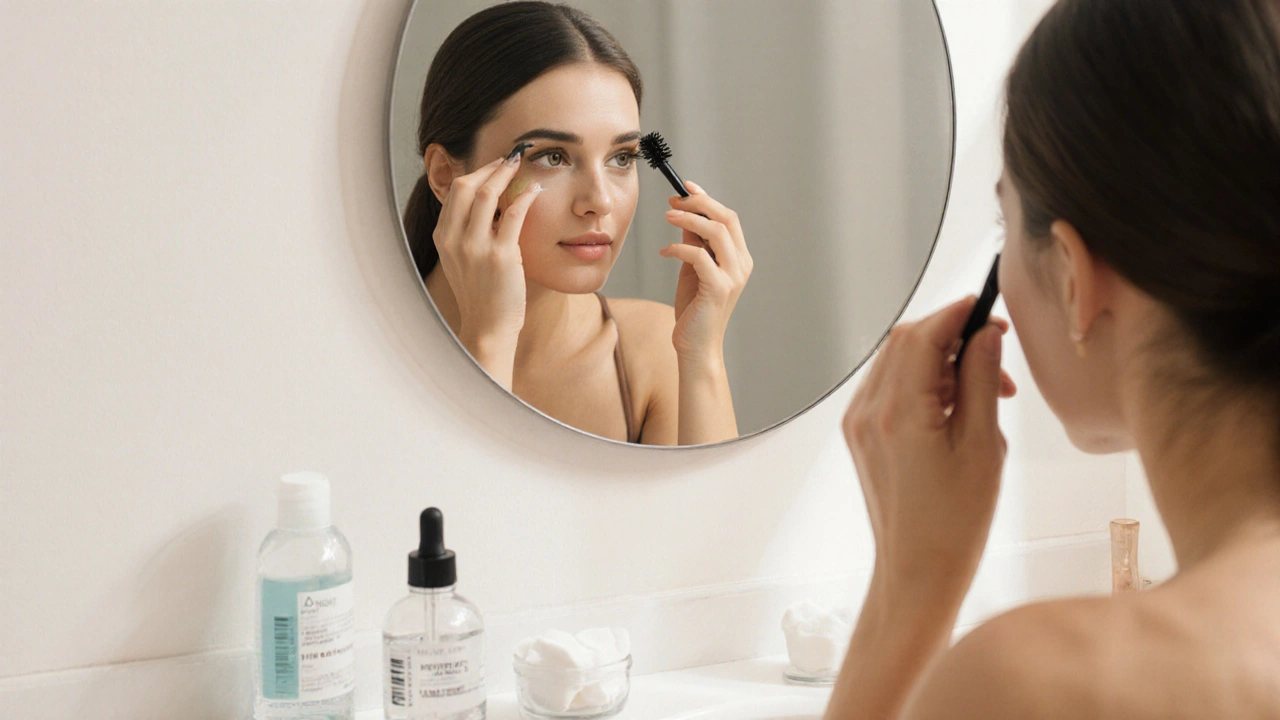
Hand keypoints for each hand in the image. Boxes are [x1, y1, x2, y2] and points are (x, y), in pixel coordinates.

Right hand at [433, 153, 541, 356]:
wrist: (487, 327)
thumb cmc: (480, 293)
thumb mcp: (461, 259)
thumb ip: (466, 232)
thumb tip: (485, 202)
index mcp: (443, 238)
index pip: (455, 191)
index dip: (476, 172)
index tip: (494, 165)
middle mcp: (454, 240)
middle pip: (468, 186)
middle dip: (490, 167)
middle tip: (510, 159)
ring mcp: (476, 248)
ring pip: (488, 195)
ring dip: (506, 174)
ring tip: (521, 166)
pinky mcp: (501, 257)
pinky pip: (513, 215)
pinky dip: (525, 197)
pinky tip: (535, 190)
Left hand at [659, 181, 752, 360]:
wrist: (696, 347)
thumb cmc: (694, 310)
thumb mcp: (692, 269)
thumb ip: (693, 242)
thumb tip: (684, 214)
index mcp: (738, 258)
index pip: (728, 218)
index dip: (707, 199)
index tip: (685, 187)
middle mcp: (741, 265)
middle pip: (726, 219)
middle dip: (700, 203)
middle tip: (674, 199)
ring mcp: (732, 277)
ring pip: (717, 232)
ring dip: (689, 219)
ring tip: (667, 215)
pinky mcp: (719, 289)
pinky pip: (698, 256)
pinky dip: (679, 247)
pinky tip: (664, 251)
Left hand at [842, 297, 1016, 604]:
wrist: (917, 569)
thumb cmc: (956, 520)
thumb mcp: (982, 445)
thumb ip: (980, 382)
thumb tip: (985, 335)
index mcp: (898, 414)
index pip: (921, 338)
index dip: (956, 314)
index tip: (988, 309)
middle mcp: (868, 413)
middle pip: (903, 342)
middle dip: (950, 335)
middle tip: (995, 352)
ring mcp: (858, 423)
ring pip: (895, 362)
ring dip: (939, 361)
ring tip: (986, 391)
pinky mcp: (859, 435)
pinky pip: (888, 387)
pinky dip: (922, 382)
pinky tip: (956, 405)